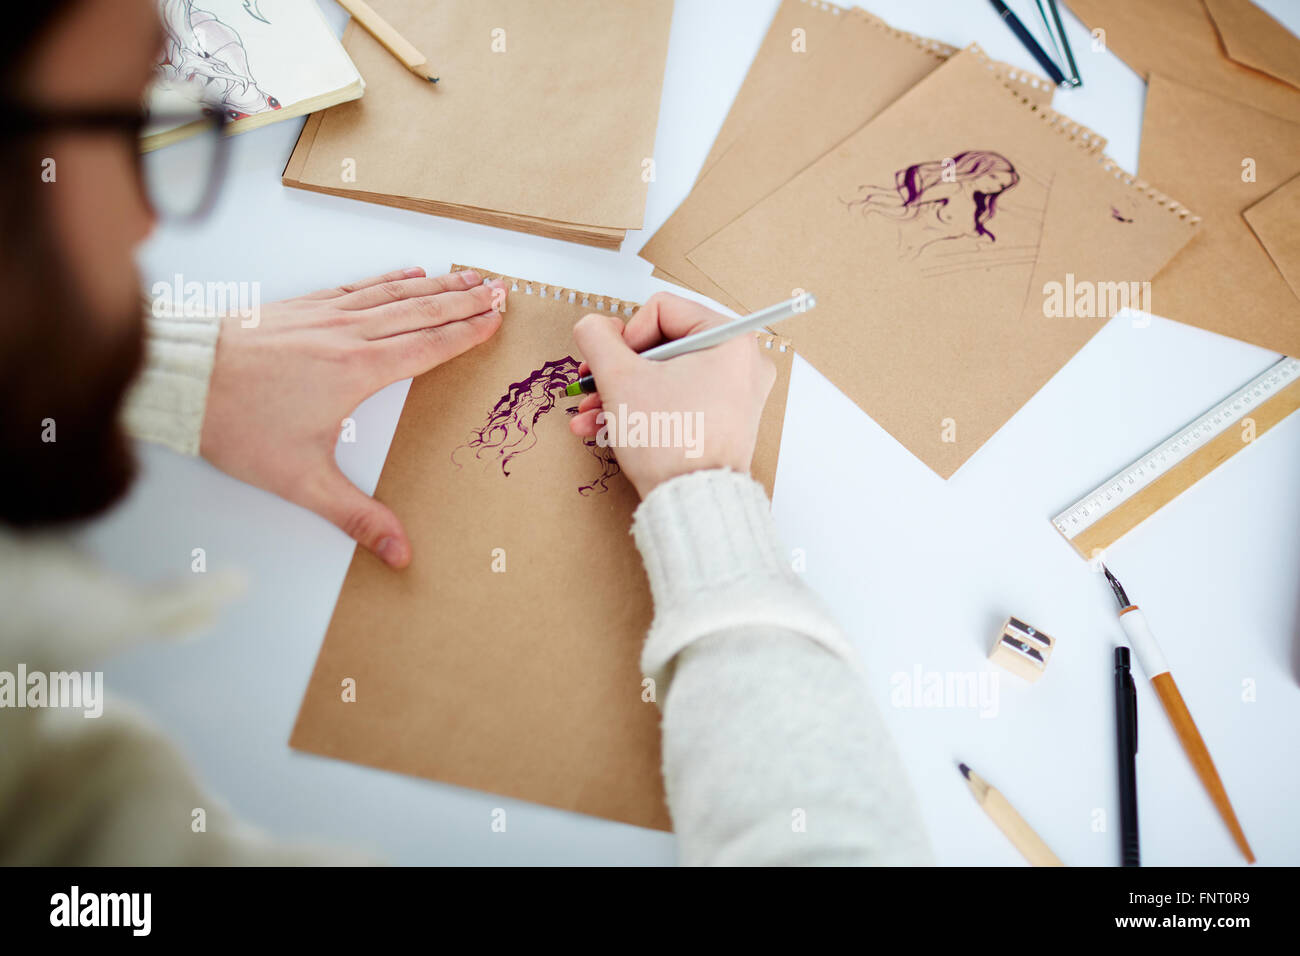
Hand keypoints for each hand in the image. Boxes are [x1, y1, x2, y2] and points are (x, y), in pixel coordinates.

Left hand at [200, 267, 504, 567]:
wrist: (181, 379)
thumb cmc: (237, 425)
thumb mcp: (302, 480)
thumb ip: (356, 516)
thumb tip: (400, 553)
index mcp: (359, 371)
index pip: (428, 346)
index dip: (467, 331)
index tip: (497, 317)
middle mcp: (349, 335)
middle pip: (421, 311)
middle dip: (465, 301)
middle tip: (501, 290)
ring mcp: (325, 315)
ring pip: (395, 293)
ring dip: (437, 284)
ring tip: (469, 275)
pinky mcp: (302, 308)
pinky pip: (359, 286)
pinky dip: (389, 277)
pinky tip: (407, 271)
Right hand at [567, 292, 775, 497]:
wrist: (692, 503)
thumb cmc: (670, 443)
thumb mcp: (620, 378)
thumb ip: (598, 339)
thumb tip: (594, 326)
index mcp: (730, 339)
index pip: (662, 310)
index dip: (625, 335)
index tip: (612, 365)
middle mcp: (742, 363)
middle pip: (662, 346)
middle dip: (618, 370)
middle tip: (590, 385)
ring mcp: (736, 394)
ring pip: (665, 377)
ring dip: (621, 393)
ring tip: (589, 414)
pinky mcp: (724, 420)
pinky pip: (677, 400)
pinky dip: (643, 409)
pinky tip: (603, 426)